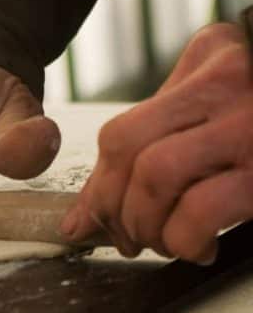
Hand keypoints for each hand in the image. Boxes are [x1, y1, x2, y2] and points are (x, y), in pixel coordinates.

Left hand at [62, 23, 252, 263]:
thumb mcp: (220, 109)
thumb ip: (152, 144)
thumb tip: (82, 216)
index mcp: (213, 65)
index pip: (123, 132)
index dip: (98, 188)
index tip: (88, 221)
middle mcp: (232, 87)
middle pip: (131, 151)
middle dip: (116, 209)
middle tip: (129, 238)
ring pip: (158, 175)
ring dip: (148, 225)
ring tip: (164, 243)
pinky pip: (203, 209)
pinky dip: (186, 239)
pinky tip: (199, 246)